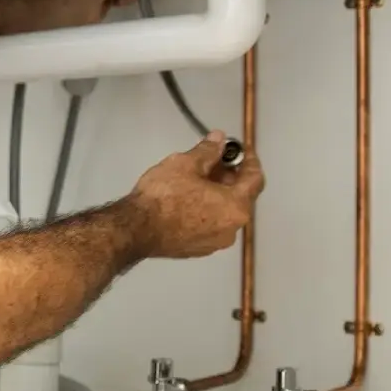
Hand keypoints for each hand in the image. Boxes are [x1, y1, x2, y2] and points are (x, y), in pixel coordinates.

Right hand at [124, 131, 264, 259]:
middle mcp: (232, 229)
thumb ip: (208, 151)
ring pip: (224, 213)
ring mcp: (215, 243)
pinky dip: (206, 211)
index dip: (250, 159)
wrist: (136, 229)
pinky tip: (187, 200)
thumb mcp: (186, 164)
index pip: (255, 179)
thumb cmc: (164, 195)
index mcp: (236, 207)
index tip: (240, 148)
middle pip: (240, 197)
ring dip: (217, 195)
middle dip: (230, 177)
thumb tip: (219, 140)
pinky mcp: (198, 250)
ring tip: (197, 180)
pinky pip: (209, 225)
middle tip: (213, 161)